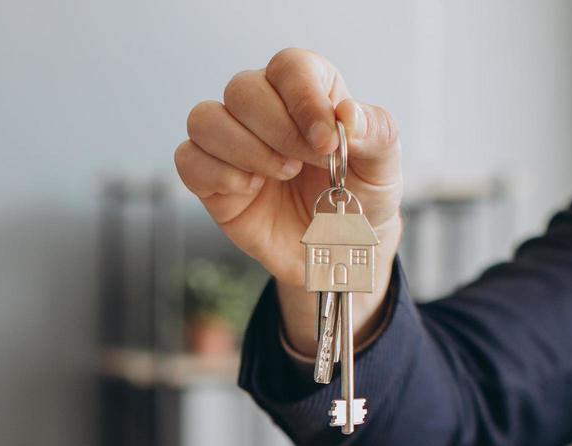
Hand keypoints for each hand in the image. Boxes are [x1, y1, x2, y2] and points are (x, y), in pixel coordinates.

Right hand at [175, 48, 403, 356]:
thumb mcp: (383, 164)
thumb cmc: (359, 198)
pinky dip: (218, 174)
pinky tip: (251, 189)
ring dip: (245, 151)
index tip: (326, 141)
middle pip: (242, 88)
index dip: (303, 98)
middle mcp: (263, 109)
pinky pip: (188, 159)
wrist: (336, 252)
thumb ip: (374, 131)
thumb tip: (346, 113)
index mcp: (307, 90)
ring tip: (280, 175)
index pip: (290, 67)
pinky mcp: (209, 178)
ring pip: (205, 119)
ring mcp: (231, 143)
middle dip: (276, 130)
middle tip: (303, 165)